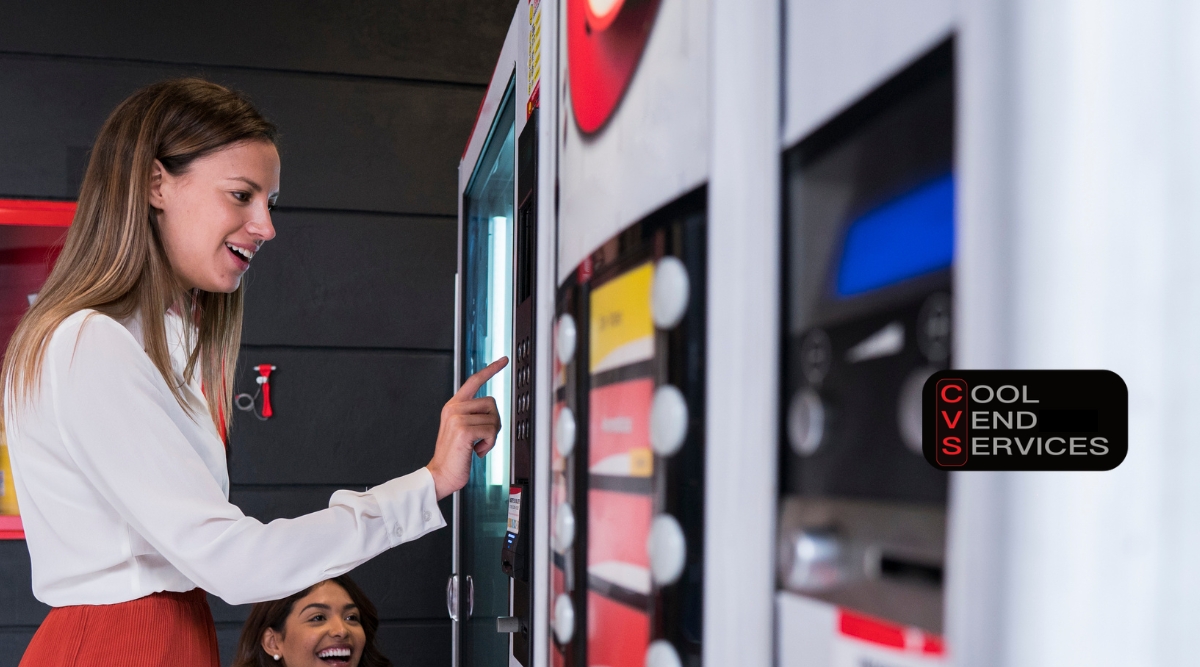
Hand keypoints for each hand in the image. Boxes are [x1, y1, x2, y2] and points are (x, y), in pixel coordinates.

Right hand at [426, 357, 508, 499]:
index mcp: (453, 406)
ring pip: (493, 418)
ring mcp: (457, 417)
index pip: (474, 381)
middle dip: (493, 422)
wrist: (440, 475)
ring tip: (477, 446)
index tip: (504, 360)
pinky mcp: (464, 429)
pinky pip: (491, 431)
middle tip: (483, 438)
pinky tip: (476, 451)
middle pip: (492, 403)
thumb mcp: (462, 430)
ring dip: (491, 437)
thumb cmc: (455, 456)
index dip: (490, 369)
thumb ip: (473, 416)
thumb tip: (493, 412)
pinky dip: (489, 445)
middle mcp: (454, 408)